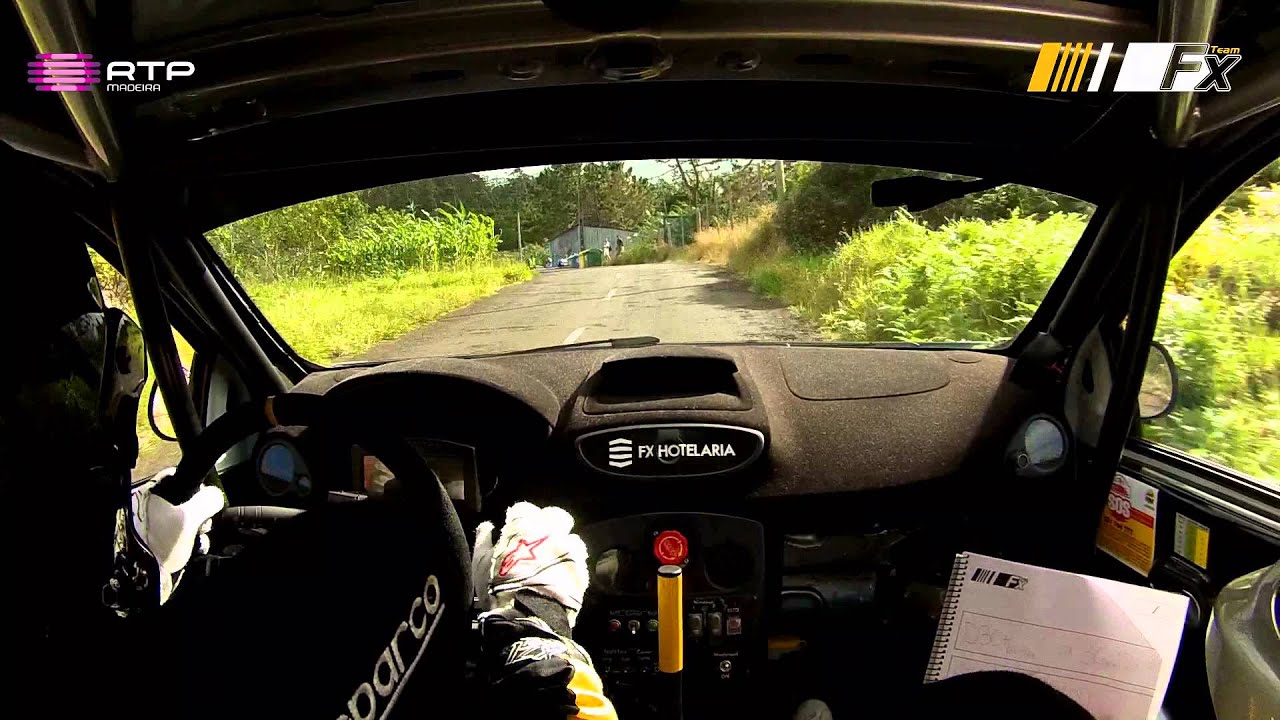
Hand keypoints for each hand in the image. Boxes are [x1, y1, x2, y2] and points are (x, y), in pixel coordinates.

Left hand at [133, 468, 225, 602]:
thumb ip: (207, 501)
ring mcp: (151, 526)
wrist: (141, 578)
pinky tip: (195, 548)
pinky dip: (189, 540)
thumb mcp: (189, 517)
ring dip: (197, 528)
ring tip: (201, 539)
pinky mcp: (156, 543)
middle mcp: (147, 507)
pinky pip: (178, 535)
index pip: (176, 476)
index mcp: (149, 494)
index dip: (195, 484)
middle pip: (183, 499)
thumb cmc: (163, 541)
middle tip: (205, 523)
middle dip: (200, 512)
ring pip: (184, 519)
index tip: (207, 497)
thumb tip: (216, 494)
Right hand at [472, 502, 588, 628]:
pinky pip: (578, 561)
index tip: (513, 531)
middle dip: (546, 524)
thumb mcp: (480, 564)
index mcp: (525, 526)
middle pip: (554, 515)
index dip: (517, 519)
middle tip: (536, 541)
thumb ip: (484, 540)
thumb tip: (487, 526)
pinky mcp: (581, 570)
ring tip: (551, 560)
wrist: (527, 620)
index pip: (524, 508)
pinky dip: (570, 565)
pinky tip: (560, 576)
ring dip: (561, 544)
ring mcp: (569, 550)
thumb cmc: (499, 589)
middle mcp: (551, 532)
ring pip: (570, 537)